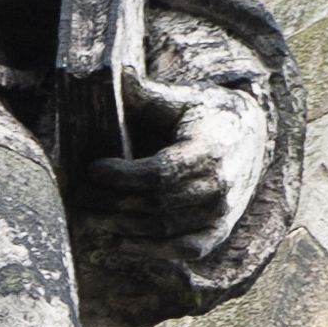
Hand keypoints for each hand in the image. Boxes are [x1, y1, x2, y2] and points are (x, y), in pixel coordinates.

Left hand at [79, 69, 267, 269]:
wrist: (248, 137)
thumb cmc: (204, 115)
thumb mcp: (180, 99)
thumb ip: (148, 95)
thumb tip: (116, 75)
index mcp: (211, 149)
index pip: (162, 172)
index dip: (124, 176)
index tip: (92, 169)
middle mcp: (222, 186)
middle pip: (157, 204)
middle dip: (113, 203)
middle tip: (79, 198)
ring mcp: (223, 214)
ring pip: (165, 230)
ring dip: (122, 229)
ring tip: (89, 220)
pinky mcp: (218, 232)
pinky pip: (182, 250)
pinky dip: (148, 251)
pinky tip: (117, 244)